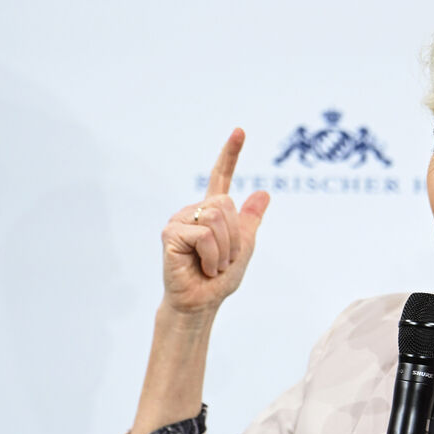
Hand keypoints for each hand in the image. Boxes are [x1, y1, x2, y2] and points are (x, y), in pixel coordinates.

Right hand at [159, 129, 270, 314]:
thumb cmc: (219, 279)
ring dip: (225, 250)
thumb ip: (250, 221)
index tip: (240, 130)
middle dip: (234, 238)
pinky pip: (205, 235)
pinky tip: (203, 268)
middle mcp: (194, 211)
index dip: (230, 154)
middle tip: (224, 260)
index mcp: (212, 212)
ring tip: (213, 265)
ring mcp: (180, 220)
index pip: (221, 178)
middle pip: (226, 205)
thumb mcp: (244, 248)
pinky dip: (213, 257)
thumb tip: (264, 192)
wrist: (201, 303)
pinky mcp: (170, 233)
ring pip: (217, 219)